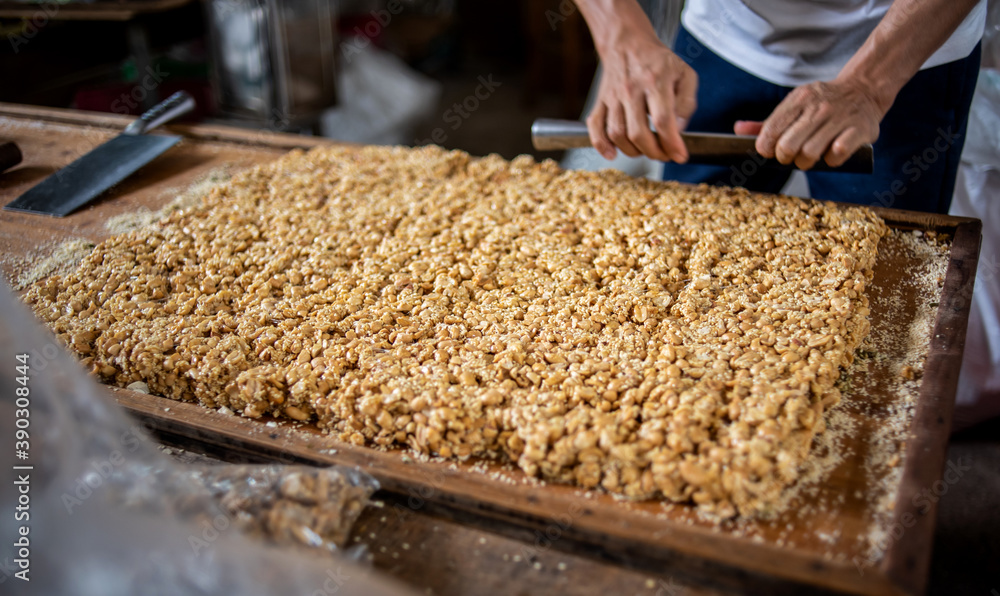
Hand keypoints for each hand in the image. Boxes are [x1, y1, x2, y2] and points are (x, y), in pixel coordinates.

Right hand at [586, 34, 697, 162]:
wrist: (628, 44)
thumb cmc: (659, 62)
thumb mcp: (685, 74)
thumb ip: (687, 102)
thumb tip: (680, 129)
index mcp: (655, 82)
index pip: (662, 120)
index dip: (671, 143)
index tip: (679, 155)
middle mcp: (631, 90)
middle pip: (638, 133)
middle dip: (654, 152)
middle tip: (664, 155)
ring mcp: (613, 97)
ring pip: (617, 134)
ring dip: (633, 151)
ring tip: (645, 150)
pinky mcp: (600, 102)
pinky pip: (595, 127)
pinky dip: (600, 145)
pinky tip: (612, 153)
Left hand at [736, 78, 884, 169]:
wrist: (864, 89)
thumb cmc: (822, 103)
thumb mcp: (795, 104)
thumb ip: (767, 122)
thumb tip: (738, 130)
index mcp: (799, 99)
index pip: (771, 130)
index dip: (766, 147)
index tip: (771, 150)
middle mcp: (819, 107)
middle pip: (787, 146)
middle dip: (785, 157)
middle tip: (791, 155)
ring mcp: (840, 118)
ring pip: (810, 153)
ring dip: (807, 161)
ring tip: (812, 155)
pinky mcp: (860, 130)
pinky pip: (837, 154)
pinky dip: (831, 160)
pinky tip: (832, 153)